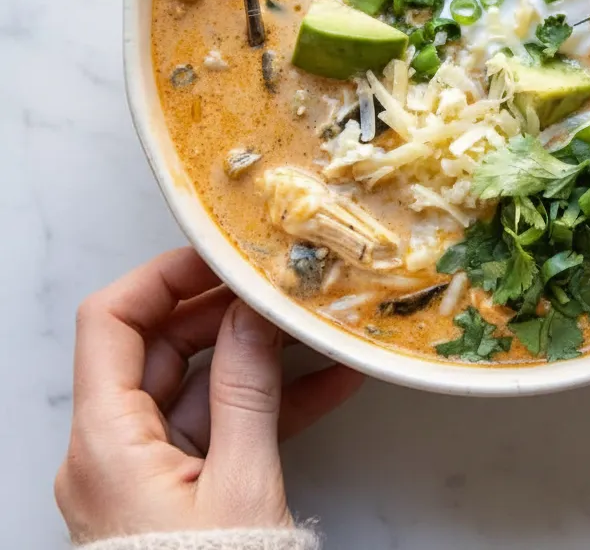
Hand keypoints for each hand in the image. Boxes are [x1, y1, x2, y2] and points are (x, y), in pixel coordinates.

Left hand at [55, 247, 361, 543]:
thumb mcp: (241, 484)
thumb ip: (247, 388)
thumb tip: (254, 312)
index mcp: (105, 443)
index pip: (109, 323)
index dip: (161, 276)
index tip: (219, 254)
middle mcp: (111, 451)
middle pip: (155, 348)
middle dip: (222, 312)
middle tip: (278, 287)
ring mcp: (144, 472)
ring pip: (196, 387)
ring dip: (258, 359)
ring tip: (315, 330)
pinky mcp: (177, 492)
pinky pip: (217, 430)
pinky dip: (267, 405)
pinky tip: (326, 386)